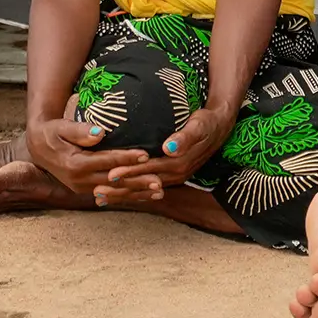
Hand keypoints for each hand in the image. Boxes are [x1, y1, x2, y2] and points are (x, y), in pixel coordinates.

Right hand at [24, 119, 148, 196]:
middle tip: (159, 180)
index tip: (145, 154)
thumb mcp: (62, 127)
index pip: (106, 161)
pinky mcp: (87, 190)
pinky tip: (148, 196)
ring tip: (159, 191)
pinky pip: (112, 195)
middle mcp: (79, 180)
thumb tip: (100, 132)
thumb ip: (80, 130)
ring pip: (115, 191)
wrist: (39, 148)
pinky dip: (130, 195)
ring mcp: (83, 187)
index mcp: (75, 164)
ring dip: (137, 192)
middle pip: (114, 181)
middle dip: (137, 181)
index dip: (126, 158)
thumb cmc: (53, 133)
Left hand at [97, 105, 236, 203]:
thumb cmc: (207, 122)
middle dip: (121, 187)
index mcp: (180, 163)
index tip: (110, 173)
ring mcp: (175, 177)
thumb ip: (185, 137)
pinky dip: (132, 190)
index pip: (150, 170)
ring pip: (144, 187)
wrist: (220, 126)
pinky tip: (116, 193)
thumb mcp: (199, 125)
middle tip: (97, 190)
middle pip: (144, 183)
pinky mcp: (171, 175)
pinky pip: (148, 185)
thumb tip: (170, 148)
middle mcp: (177, 174)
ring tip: (100, 196)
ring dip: (123, 193)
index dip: (130, 172)